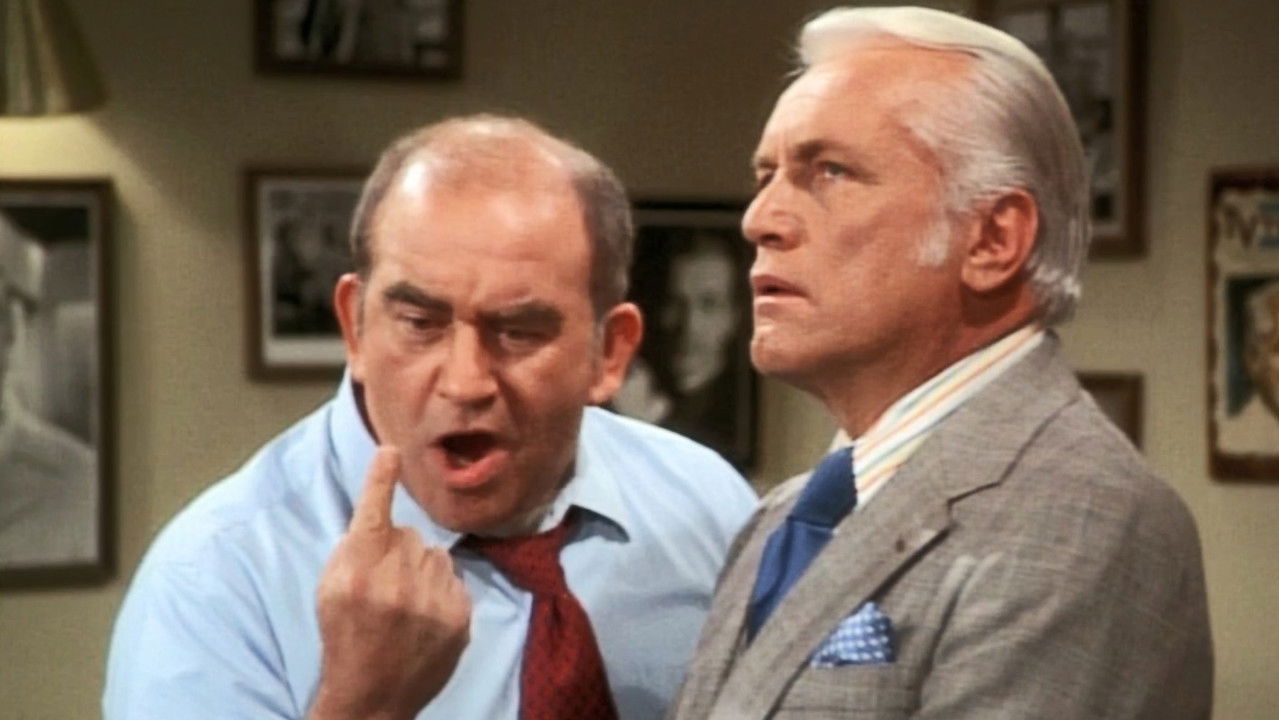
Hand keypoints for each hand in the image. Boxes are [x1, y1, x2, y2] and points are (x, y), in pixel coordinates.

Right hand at [310, 447, 470, 719]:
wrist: (372, 696)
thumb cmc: (345, 636)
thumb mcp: (331, 589)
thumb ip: (353, 547)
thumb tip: (380, 510)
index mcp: (357, 573)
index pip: (372, 515)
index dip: (380, 481)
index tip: (391, 452)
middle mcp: (396, 582)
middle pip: (409, 534)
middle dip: (398, 550)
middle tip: (384, 584)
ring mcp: (432, 601)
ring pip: (436, 553)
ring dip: (422, 569)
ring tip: (405, 603)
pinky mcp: (459, 616)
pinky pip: (454, 578)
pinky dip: (441, 590)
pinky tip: (424, 616)